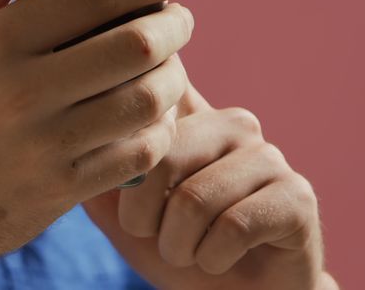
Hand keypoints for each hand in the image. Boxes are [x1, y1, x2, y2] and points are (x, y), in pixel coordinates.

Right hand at [0, 0, 203, 285]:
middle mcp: (21, 90)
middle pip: (134, 44)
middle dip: (174, 25)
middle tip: (179, 19)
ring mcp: (44, 145)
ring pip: (146, 100)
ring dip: (173, 78)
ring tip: (167, 67)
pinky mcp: (61, 189)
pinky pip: (138, 153)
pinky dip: (157, 130)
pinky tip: (148, 118)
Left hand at [82, 83, 335, 289]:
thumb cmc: (175, 247)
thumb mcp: (118, 210)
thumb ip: (94, 171)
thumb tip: (67, 140)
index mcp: (187, 114)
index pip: (147, 104)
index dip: (120, 147)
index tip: (115, 185)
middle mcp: (231, 122)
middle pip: (161, 156)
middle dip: (142, 216)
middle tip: (152, 237)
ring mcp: (269, 156)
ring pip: (194, 198)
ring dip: (178, 245)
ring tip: (186, 252)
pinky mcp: (297, 197)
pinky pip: (233, 226)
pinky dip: (211, 259)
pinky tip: (218, 260)